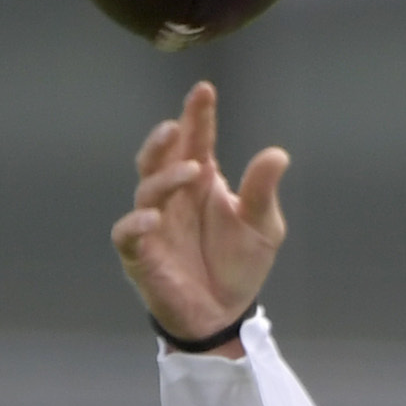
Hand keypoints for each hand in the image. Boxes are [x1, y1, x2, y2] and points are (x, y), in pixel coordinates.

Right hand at [113, 81, 286, 346]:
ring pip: (146, 188)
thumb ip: (262, 191)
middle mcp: (174, 196)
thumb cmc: (239, 266)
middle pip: (160, 157)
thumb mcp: (263, 227)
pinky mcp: (141, 254)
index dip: (197, 115)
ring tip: (191, 172)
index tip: (204, 90)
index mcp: (202, 182)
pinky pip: (128, 233)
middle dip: (165, 138)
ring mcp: (154, 223)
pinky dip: (136, 222)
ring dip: (165, 176)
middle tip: (178, 125)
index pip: (196, 141)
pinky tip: (154, 217)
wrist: (224, 315)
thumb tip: (277, 153)